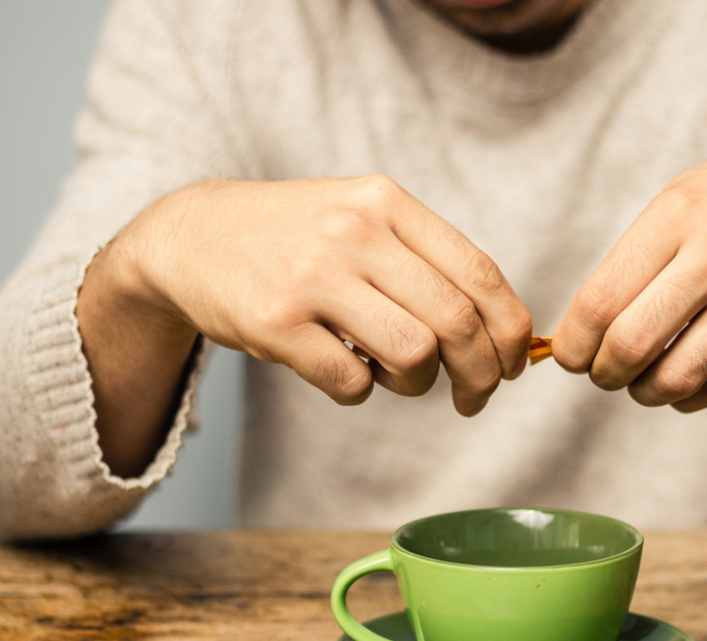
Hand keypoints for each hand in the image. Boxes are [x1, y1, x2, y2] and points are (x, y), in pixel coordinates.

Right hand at [102, 176, 531, 416]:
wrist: (191, 235)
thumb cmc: (297, 236)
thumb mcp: (362, 216)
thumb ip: (425, 258)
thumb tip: (501, 329)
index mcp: (387, 203)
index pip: (480, 273)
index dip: (511, 329)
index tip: (516, 363)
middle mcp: (355, 233)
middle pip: (456, 323)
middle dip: (482, 373)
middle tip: (477, 396)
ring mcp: (313, 277)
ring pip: (413, 355)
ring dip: (419, 385)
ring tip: (400, 377)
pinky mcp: (275, 324)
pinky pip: (352, 383)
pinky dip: (362, 392)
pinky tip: (348, 372)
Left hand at [551, 131, 706, 410]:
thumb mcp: (675, 203)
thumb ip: (630, 264)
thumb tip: (579, 336)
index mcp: (677, 217)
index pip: (600, 302)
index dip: (573, 342)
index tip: (569, 352)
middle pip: (632, 345)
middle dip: (602, 372)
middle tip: (601, 370)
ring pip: (678, 377)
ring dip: (644, 392)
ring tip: (639, 381)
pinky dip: (688, 396)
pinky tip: (679, 382)